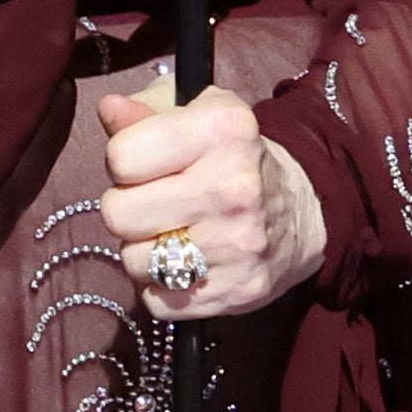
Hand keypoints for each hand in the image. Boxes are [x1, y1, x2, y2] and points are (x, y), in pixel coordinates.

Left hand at [92, 72, 326, 320]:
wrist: (302, 212)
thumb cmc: (232, 156)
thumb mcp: (197, 114)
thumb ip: (146, 111)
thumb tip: (109, 110)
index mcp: (223, 129)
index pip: (121, 157)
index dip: (123, 161)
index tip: (147, 163)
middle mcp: (234, 186)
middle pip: (118, 214)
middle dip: (126, 208)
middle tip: (155, 202)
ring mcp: (238, 245)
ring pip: (134, 262)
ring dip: (143, 251)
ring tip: (173, 232)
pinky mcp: (236, 292)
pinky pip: (157, 301)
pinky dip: (162, 287)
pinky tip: (187, 264)